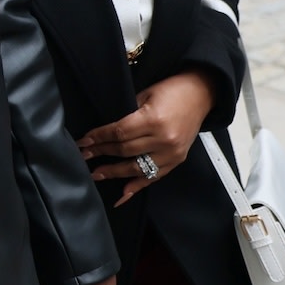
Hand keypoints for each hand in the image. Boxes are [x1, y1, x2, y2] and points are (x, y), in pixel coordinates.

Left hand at [77, 71, 214, 205]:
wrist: (200, 94)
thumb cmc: (171, 90)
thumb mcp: (145, 94)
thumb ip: (128, 115)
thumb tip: (105, 132)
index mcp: (154, 120)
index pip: (119, 133)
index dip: (99, 138)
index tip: (84, 141)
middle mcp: (164, 140)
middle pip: (125, 151)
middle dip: (102, 153)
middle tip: (85, 156)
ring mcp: (172, 153)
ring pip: (137, 168)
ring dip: (114, 172)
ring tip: (96, 174)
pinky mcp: (177, 161)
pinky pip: (154, 177)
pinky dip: (137, 186)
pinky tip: (122, 194)